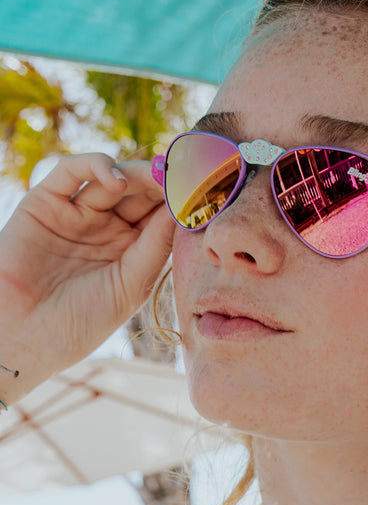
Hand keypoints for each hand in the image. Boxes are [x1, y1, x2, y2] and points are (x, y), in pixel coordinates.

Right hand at [0, 153, 174, 400]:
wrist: (22, 339)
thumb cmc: (77, 322)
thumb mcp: (130, 285)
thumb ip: (155, 246)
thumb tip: (184, 208)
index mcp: (131, 251)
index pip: (162, 215)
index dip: (182, 201)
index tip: (208, 190)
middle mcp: (106, 228)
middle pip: (142, 193)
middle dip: (165, 182)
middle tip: (187, 173)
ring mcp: (76, 213)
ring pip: (113, 178)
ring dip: (138, 173)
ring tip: (158, 177)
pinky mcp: (44, 202)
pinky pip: (71, 172)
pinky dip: (96, 165)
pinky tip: (117, 180)